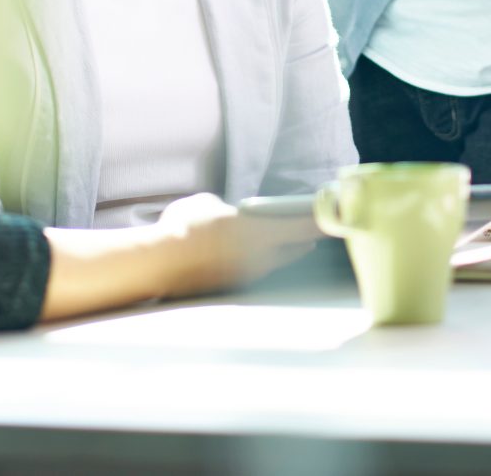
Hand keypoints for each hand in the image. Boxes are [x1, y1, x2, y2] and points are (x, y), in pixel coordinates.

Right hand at [155, 193, 319, 296]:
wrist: (159, 263)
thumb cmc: (184, 227)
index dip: (318, 221)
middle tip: (314, 232)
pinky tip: (256, 256)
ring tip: (292, 245)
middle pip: (294, 249)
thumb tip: (231, 215)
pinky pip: (256, 271)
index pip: (300, 227)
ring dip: (284, 253)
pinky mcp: (233, 286)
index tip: (331, 217)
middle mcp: (259, 257)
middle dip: (304, 240)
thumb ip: (228, 209)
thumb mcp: (207, 203)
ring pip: (275, 262)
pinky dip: (261, 262)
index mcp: (258, 232)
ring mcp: (247, 275)